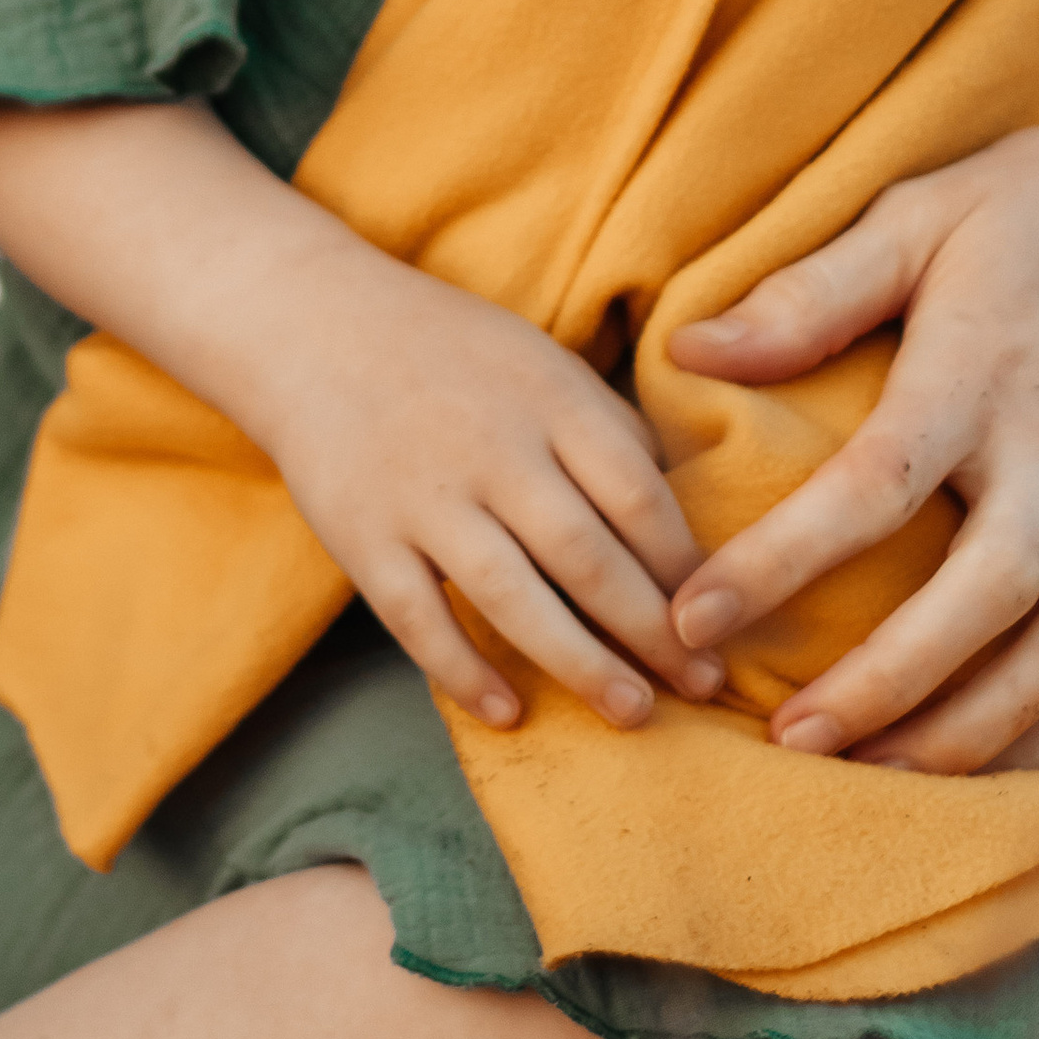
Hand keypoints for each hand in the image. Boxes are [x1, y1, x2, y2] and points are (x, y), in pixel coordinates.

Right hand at [257, 249, 726, 735]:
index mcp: (549, 397)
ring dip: (579, 662)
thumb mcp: (542, 361)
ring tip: (633, 711)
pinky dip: (464, 671)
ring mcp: (423, 494)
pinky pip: (419, 618)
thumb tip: (680, 511)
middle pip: (587, 554)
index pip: (637, 493)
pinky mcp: (362, 535)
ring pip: (511, 596)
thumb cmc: (454, 352)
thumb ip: (607, 429)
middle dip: (653, 629)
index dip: (686, 565)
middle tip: (702, 683)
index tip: (721, 617)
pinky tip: (509, 714)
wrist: (317, 325)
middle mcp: (492, 447)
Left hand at [666, 100, 1038, 773]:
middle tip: (784, 738)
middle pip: (984, 600)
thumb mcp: (927, 210)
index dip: (779, 562)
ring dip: (970, 735)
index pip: (874, 485)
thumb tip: (689, 350)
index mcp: (983, 370)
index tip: (693, 617)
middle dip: (885, 687)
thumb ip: (813, 290)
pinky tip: (980, 770)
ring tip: (870, 775)